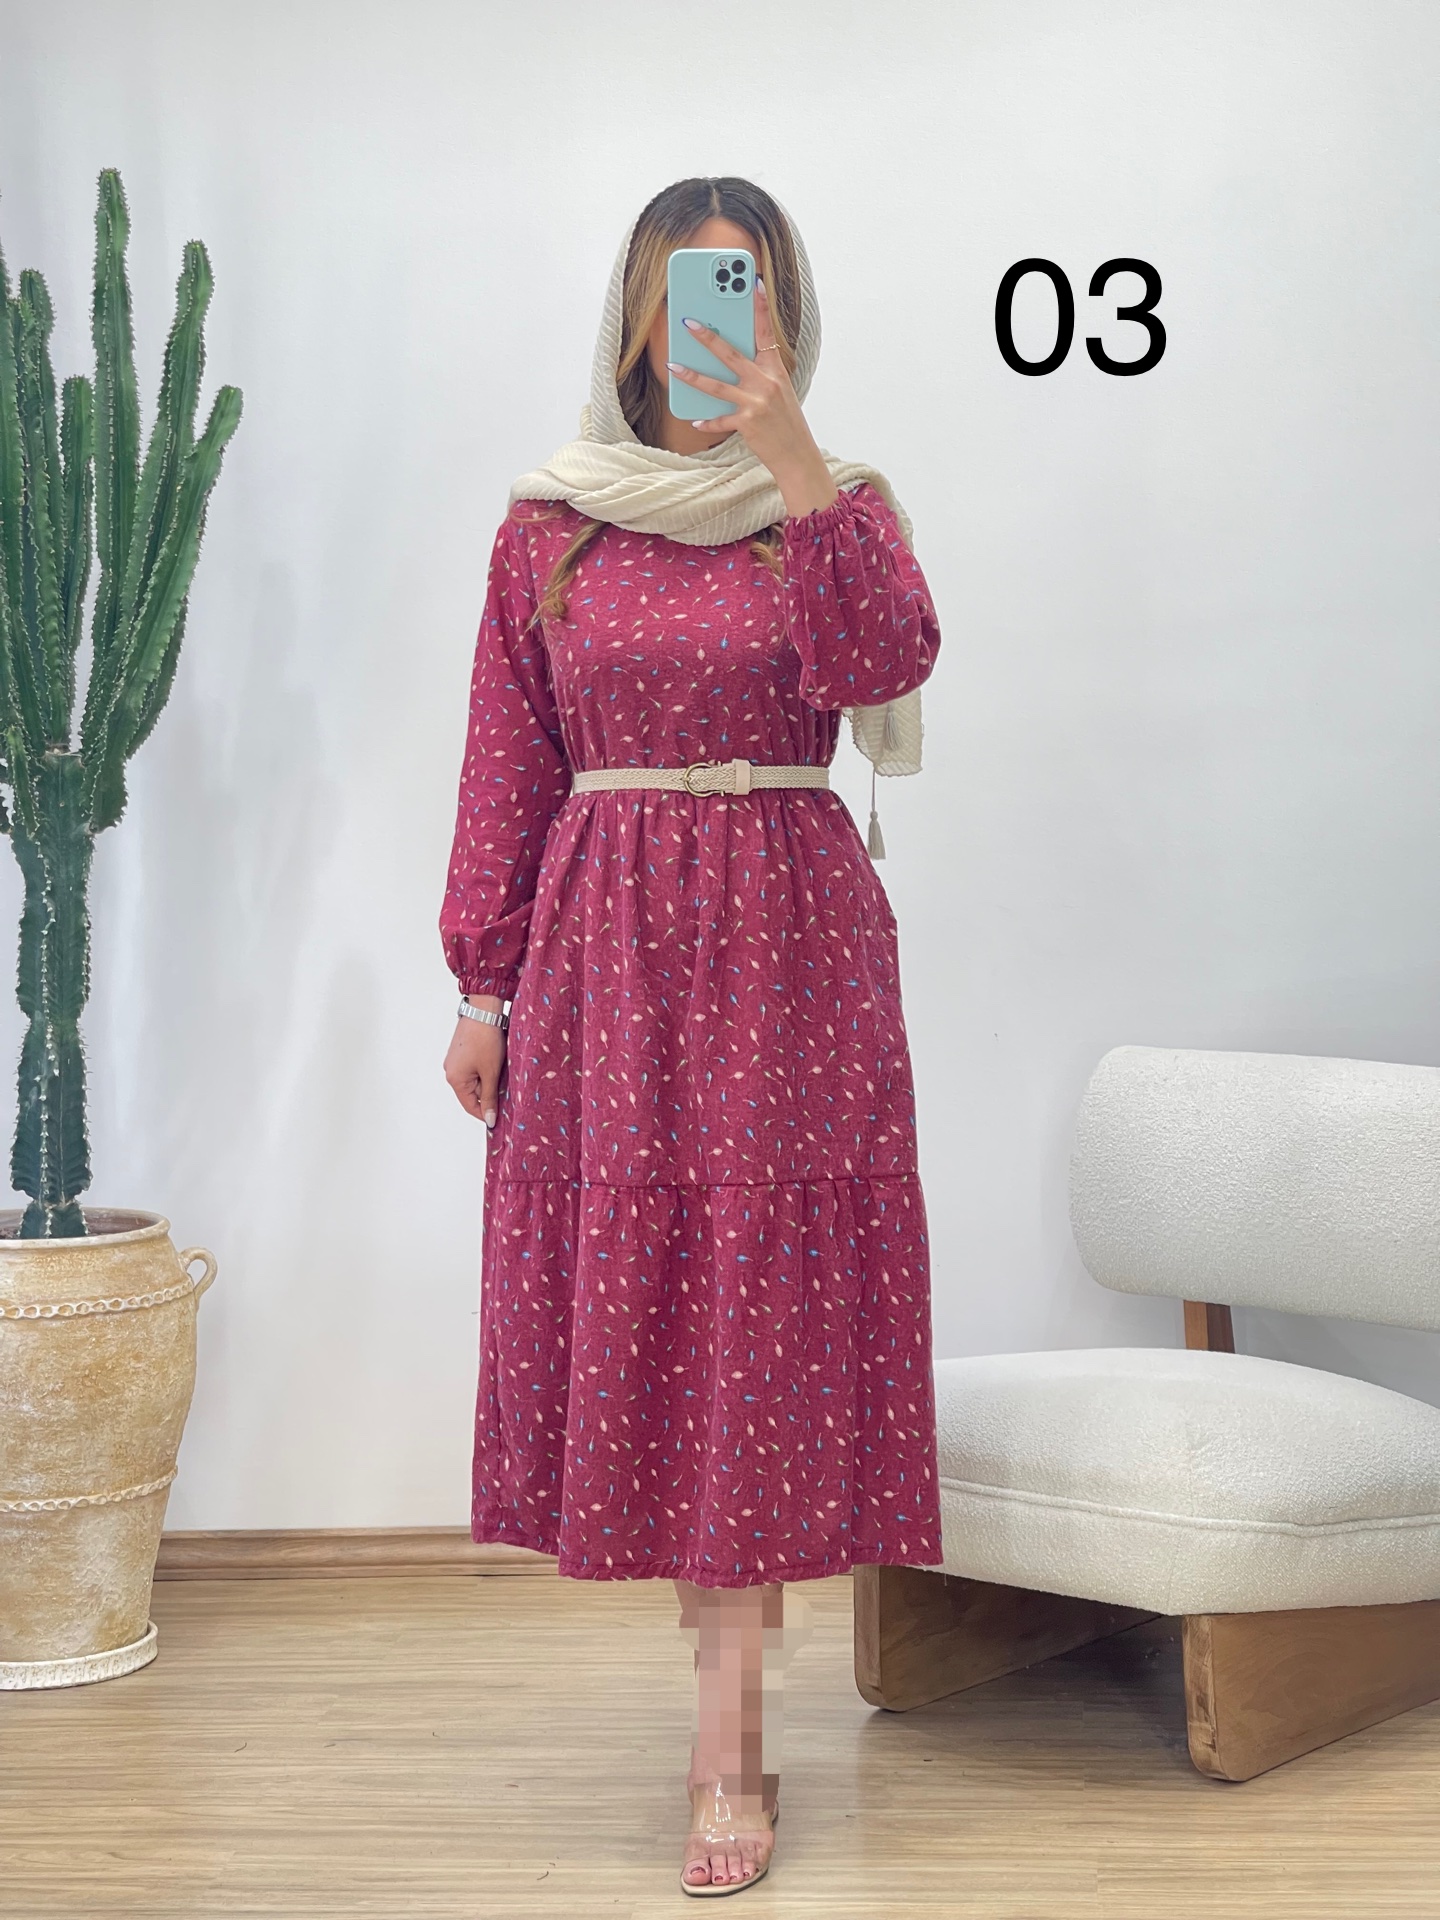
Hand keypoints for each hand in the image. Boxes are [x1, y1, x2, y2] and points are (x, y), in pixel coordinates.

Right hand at [444, 1005, 505, 1128]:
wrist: (483, 1010)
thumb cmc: (486, 1040)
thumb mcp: (491, 1072)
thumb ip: (490, 1098)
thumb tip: (490, 1119)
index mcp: (455, 1080)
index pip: (470, 1107)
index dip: (486, 1114)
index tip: (501, 1118)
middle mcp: (451, 1072)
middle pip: (472, 1094)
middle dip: (490, 1094)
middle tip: (508, 1090)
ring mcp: (455, 1062)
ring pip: (474, 1080)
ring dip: (489, 1081)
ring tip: (502, 1073)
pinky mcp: (461, 1053)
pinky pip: (473, 1069)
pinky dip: (485, 1070)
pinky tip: (497, 1064)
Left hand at [666, 278, 838, 516]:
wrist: (798, 455)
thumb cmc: (787, 423)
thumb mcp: (780, 393)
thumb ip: (760, 375)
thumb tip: (732, 363)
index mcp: (776, 371)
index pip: (766, 333)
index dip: (760, 308)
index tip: (754, 283)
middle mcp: (766, 383)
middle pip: (730, 354)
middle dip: (707, 337)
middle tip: (688, 322)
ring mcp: (755, 403)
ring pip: (716, 385)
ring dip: (691, 374)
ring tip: (673, 364)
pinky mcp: (746, 423)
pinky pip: (720, 420)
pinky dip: (707, 421)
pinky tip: (695, 419)